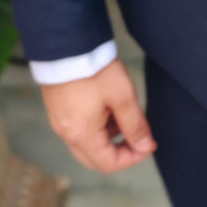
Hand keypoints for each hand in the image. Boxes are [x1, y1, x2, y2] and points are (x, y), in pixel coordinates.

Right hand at [38, 58, 155, 172]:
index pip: (108, 164)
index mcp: (81, 134)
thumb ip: (135, 125)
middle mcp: (66, 133)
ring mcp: (59, 121)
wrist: (65, 43)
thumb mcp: (122, 96)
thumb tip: (145, 146)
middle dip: (120, 151)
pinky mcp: (57, 109)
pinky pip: (78, 129)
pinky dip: (97, 126)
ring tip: (124, 114)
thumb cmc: (93, 68)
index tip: (148, 144)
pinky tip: (108, 106)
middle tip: (138, 135)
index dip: (132, 158)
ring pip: (87, 144)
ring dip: (109, 137)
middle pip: (95, 158)